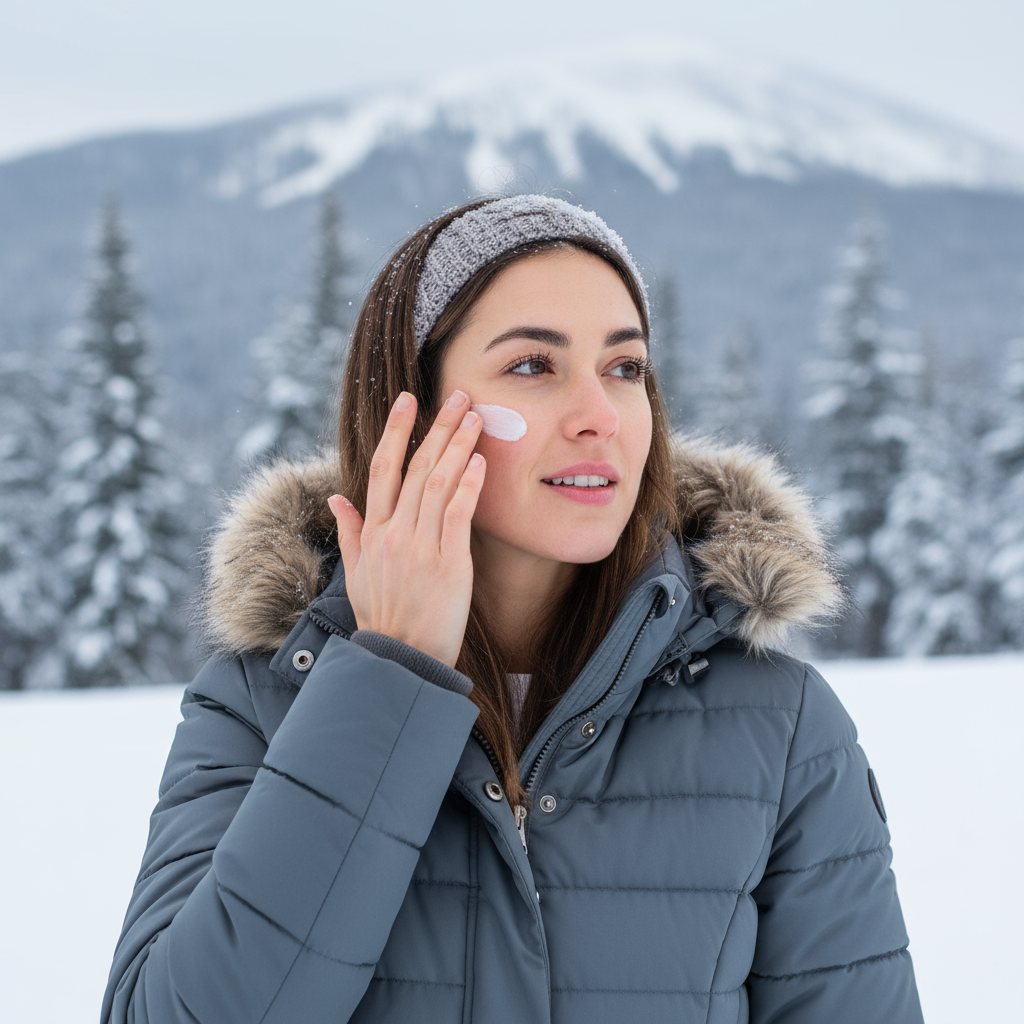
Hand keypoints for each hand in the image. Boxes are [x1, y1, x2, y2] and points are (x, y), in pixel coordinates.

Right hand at [328, 389, 485, 667]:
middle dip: (438, 428)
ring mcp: (420, 547)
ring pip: (438, 484)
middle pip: (416, 468)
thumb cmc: (382, 617)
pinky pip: (457, 515)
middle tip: (458, 396)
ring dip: (458, 446)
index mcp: (372, 532)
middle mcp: (393, 533)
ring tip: (475, 417)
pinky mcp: (447, 564)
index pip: (382, 468)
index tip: (408, 400)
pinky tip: (479, 461)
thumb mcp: (356, 573)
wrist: (399, 659)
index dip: (396, 431)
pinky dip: (468, 485)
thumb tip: (335, 498)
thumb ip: (350, 532)